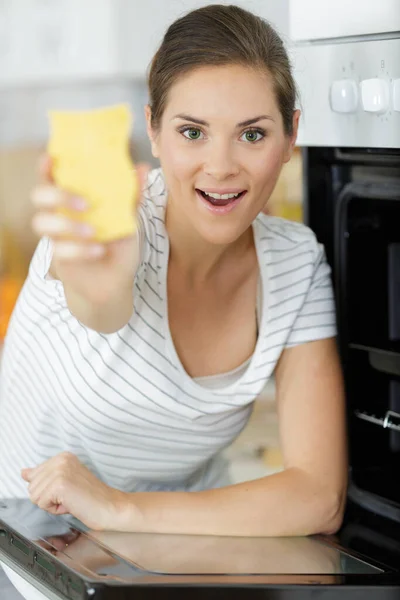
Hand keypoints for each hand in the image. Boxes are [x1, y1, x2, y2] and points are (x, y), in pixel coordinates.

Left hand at [21, 452, 125, 530]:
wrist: (110, 506)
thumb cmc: (90, 498)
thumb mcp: (64, 482)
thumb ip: (43, 475)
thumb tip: (24, 472)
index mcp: (62, 456)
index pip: (34, 476)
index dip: (49, 490)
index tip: (69, 490)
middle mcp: (61, 459)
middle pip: (32, 487)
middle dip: (48, 498)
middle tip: (70, 497)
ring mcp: (60, 471)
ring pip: (35, 496)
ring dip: (51, 504)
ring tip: (71, 500)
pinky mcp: (60, 484)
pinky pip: (42, 503)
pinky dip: (55, 509)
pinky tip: (70, 504)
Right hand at [31, 154, 149, 305]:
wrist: (115, 281)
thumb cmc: (118, 243)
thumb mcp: (128, 218)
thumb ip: (132, 195)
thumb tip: (142, 168)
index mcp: (73, 198)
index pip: (52, 177)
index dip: (46, 166)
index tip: (52, 158)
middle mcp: (60, 214)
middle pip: (39, 196)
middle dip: (57, 195)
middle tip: (84, 204)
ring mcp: (57, 236)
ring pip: (42, 223)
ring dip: (67, 225)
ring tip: (93, 232)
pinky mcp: (60, 258)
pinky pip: (60, 250)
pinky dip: (80, 250)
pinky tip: (100, 251)